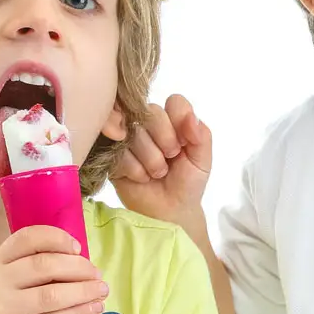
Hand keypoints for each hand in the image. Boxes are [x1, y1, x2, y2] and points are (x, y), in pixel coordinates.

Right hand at [0, 226, 108, 313]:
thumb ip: (17, 270)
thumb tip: (66, 256)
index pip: (26, 238)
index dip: (56, 238)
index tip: (76, 248)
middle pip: (45, 264)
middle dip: (78, 267)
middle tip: (97, 273)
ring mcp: (4, 308)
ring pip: (53, 293)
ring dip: (84, 291)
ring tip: (101, 291)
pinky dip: (76, 313)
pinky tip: (91, 311)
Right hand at [112, 94, 210, 226]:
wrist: (170, 211)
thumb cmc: (187, 182)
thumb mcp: (202, 160)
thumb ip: (201, 135)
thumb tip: (191, 117)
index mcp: (172, 119)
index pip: (174, 102)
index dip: (178, 124)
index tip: (183, 145)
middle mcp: (147, 122)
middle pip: (150, 113)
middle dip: (164, 141)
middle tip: (170, 160)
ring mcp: (127, 137)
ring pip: (133, 132)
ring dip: (151, 160)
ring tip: (157, 173)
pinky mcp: (111, 155)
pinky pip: (119, 152)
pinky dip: (136, 170)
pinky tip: (142, 178)